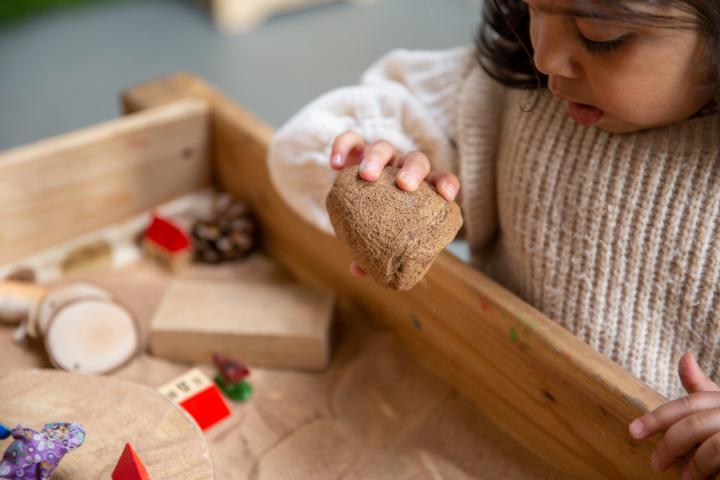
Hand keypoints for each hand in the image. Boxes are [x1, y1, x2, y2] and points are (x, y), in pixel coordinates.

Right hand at [329, 131, 459, 277]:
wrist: (358, 207)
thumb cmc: (378, 228)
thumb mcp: (381, 243)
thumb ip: (375, 256)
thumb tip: (358, 272)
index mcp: (421, 189)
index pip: (441, 180)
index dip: (446, 184)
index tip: (445, 196)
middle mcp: (403, 169)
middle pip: (416, 160)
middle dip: (413, 170)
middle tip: (403, 185)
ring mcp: (381, 158)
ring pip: (384, 147)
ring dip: (377, 158)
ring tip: (366, 175)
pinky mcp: (356, 151)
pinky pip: (351, 142)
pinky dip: (344, 147)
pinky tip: (335, 164)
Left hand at [629, 352, 719, 478]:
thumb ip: (702, 388)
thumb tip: (685, 356)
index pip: (689, 404)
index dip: (658, 417)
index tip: (632, 432)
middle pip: (696, 425)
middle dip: (670, 444)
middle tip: (655, 464)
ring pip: (714, 448)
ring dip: (695, 466)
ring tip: (684, 479)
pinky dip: (713, 475)